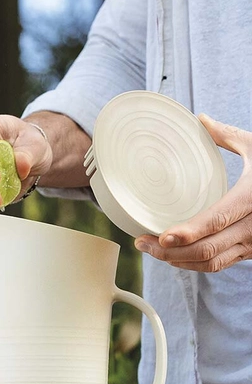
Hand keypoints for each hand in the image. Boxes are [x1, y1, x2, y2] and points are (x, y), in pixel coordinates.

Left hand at [134, 114, 251, 271]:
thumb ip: (228, 135)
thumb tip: (200, 119)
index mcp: (251, 197)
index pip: (216, 220)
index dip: (188, 233)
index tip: (162, 237)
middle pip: (207, 249)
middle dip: (170, 252)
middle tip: (142, 244)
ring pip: (212, 263)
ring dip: (178, 261)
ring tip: (151, 250)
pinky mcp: (251, 251)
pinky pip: (220, 264)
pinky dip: (194, 264)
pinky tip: (174, 256)